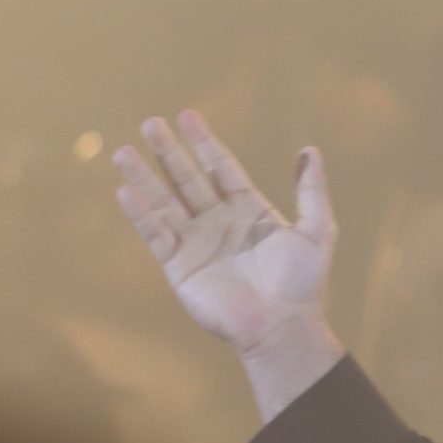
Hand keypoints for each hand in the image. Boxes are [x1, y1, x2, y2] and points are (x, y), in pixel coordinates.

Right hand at [114, 112, 343, 416]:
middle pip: (188, 179)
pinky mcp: (180, 266)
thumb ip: (312, 190)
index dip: (205, 142)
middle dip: (170, 151)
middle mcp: (218, 222)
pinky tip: (125, 191)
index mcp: (248, 210)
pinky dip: (141, 214)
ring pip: (165, 202)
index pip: (221, 168)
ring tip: (124, 151)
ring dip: (144, 177)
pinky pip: (156, 235)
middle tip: (150, 122)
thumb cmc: (304, 284)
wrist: (284, 327)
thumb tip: (310, 150)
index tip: (188, 116)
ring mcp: (197, 243)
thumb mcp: (318, 230)